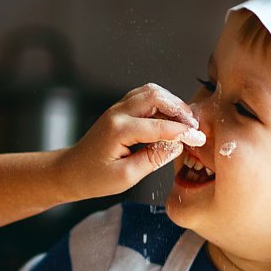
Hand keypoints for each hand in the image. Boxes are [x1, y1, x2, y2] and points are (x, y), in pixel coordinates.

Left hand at [57, 83, 204, 196]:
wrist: (71, 171)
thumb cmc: (94, 178)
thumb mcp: (126, 177)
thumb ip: (153, 159)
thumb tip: (176, 145)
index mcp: (119, 130)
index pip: (159, 126)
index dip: (183, 132)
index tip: (199, 138)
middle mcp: (118, 113)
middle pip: (156, 96)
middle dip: (179, 109)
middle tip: (193, 126)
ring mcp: (117, 108)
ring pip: (151, 92)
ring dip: (171, 103)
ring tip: (184, 122)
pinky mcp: (119, 110)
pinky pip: (144, 97)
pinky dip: (161, 103)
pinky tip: (170, 119)